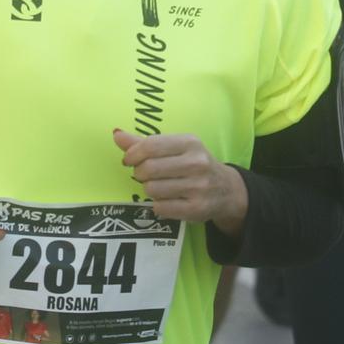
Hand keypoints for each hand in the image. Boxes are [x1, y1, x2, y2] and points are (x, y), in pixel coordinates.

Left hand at [113, 130, 245, 229]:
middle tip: (145, 175)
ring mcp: (198, 187)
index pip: (150, 145)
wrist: (226, 190)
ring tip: (159, 187)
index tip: (129, 160)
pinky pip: (160, 207)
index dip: (132, 154)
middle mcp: (197, 163)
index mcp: (190, 143)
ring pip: (152, 189)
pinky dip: (157, 205)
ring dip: (149, 189)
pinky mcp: (196, 208)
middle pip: (148, 169)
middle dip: (140, 173)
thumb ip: (145, 142)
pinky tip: (167, 200)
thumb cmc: (194, 164)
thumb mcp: (176, 148)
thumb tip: (116, 134)